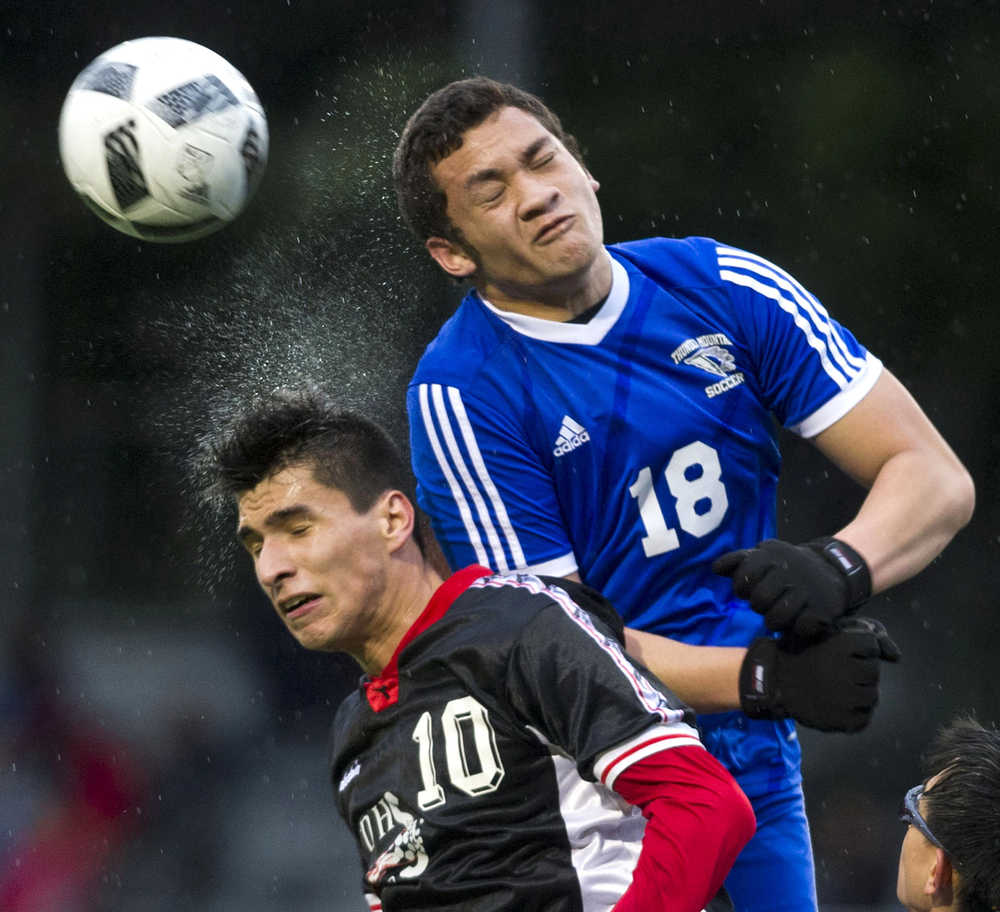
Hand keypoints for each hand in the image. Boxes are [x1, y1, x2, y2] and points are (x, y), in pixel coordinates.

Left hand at [712, 537, 871, 638]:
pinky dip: (798, 628)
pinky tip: (799, 619)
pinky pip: (802, 627)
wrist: (832, 568)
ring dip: (775, 621)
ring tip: (779, 614)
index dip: (742, 587)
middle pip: (759, 601)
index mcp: (771, 558)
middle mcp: (789, 572)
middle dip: (759, 606)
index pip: (744, 577)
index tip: (749, 588)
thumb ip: (738, 561)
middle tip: (766, 603)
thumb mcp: (763, 556)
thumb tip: (716, 569)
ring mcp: (807, 591)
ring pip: (777, 618)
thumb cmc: (786, 567)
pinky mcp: (823, 609)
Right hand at [739, 617, 900, 732]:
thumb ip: (868, 634)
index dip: (857, 649)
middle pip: (873, 672)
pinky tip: (834, 704)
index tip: (836, 653)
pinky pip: (863, 718)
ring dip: (857, 692)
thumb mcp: (828, 631)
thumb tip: (897, 656)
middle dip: (858, 671)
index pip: (872, 646)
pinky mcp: (844, 720)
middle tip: (834, 673)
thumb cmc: (802, 652)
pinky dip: (852, 713)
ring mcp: (847, 698)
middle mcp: (848, 670)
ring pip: (872, 696)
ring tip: (833, 689)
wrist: (773, 681)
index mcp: (844, 644)